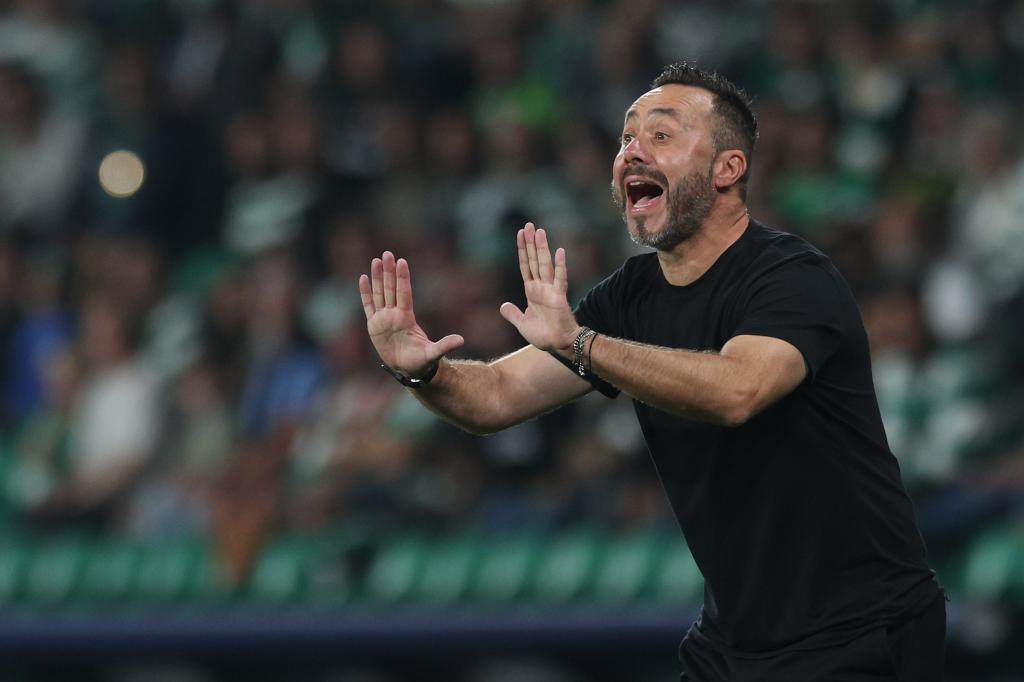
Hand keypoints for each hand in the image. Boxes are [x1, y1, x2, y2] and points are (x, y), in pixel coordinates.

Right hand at [359, 251, 464, 376]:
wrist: (409, 369)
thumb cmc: (422, 361)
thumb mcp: (433, 354)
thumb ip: (444, 345)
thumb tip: (461, 340)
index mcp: (407, 318)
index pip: (404, 293)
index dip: (402, 278)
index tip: (402, 262)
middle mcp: (395, 315)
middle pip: (391, 289)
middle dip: (388, 272)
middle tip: (387, 254)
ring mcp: (384, 318)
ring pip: (379, 293)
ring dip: (377, 278)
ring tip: (376, 260)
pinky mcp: (374, 325)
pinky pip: (369, 305)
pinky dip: (365, 293)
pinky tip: (364, 278)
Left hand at [499, 223, 579, 352]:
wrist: (558, 345)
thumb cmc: (543, 335)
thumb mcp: (522, 324)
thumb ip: (512, 314)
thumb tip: (503, 306)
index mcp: (532, 291)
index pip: (525, 266)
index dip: (522, 250)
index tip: (520, 234)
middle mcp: (541, 287)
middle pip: (534, 260)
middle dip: (531, 243)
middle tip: (529, 225)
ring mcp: (551, 290)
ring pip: (545, 264)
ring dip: (542, 248)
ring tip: (539, 231)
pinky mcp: (559, 297)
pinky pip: (560, 279)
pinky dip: (560, 265)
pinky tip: (559, 251)